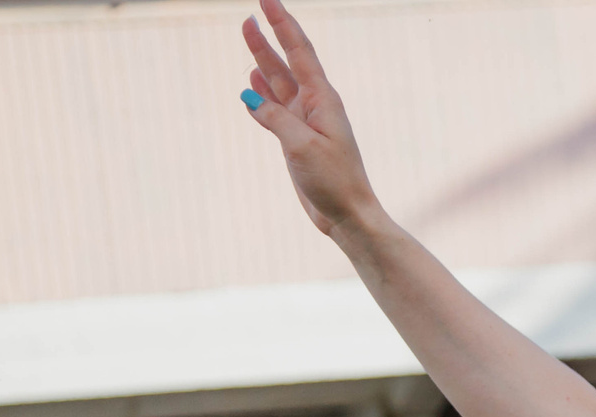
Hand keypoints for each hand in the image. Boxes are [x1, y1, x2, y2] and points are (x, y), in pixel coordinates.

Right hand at [239, 0, 380, 238]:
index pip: (300, 52)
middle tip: (248, 16)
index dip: (283, 23)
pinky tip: (252, 83)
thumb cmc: (334, 181)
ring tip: (247, 36)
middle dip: (267, 39)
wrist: (348, 215)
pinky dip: (262, 95)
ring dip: (262, 61)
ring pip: (279, 84)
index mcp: (323, 100)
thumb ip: (274, 117)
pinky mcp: (298, 141)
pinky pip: (275, 109)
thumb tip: (249, 94)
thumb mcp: (301, 146)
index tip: (267, 0)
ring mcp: (306, 123)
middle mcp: (315, 106)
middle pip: (286, 63)